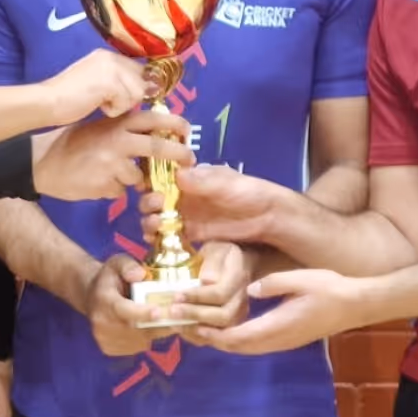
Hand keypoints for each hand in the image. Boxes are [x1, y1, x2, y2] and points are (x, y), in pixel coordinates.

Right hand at [34, 108, 193, 201]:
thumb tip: (153, 133)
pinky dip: (114, 189)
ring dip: (132, 180)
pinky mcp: (105, 186)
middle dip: (178, 155)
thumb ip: (122, 129)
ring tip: (109, 173)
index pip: (153, 119)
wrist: (41, 162)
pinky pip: (120, 191)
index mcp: (116, 124)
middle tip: (189, 161)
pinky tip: (97, 182)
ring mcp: (111, 165)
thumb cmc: (71, 142)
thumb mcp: (98, 127)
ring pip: (138, 178)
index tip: (187, 131)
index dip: (175, 124)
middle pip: (158, 148)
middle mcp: (117, 142)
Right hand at [44, 50, 155, 122]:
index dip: (136, 86)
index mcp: (107, 55)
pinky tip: (98, 107)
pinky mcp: (110, 82)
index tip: (125, 98)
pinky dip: (114, 110)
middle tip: (108, 102)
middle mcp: (111, 57)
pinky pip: (127, 102)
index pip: (138, 69)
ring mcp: (111, 67)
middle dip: (130, 97)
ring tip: (100, 104)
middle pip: (141, 80)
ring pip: (137, 92)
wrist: (48, 102)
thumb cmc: (68, 98)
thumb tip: (148, 88)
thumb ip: (118, 81)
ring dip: (122, 104)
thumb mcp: (96, 82)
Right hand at [78, 254, 166, 357]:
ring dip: (157, 332)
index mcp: (103, 300)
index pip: (123, 310)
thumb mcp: (117, 263)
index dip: (141, 313)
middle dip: (158, 324)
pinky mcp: (110, 349)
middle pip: (135, 329)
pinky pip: (137, 347)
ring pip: (139, 341)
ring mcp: (104, 339)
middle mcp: (101, 323)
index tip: (159, 311)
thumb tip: (140, 275)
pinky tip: (152, 327)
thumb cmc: (111, 278)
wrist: (93, 296)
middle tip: (179, 317)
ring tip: (170, 321)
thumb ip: (128, 266)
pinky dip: (149, 338)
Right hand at [139, 164, 284, 246]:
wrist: (268, 218)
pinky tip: (156, 241)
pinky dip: (159, 240)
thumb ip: (203, 182)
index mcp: (189, 177)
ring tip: (156, 226)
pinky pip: (169, 237)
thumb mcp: (227, 183)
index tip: (150, 187)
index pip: (161, 176)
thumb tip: (178, 175)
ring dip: (150, 222)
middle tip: (157, 206)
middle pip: (154, 199)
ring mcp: (185, 216)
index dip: (150, 181)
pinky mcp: (190, 235)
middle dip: (149, 203)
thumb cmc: (249, 192)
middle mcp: (182, 195)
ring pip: (157, 218)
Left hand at [172, 240, 251, 342]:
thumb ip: (212, 261)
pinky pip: (216, 338)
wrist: (238, 266)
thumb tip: (206, 280)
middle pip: (224, 316)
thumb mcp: (216, 247)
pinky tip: (181, 329)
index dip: (198, 297)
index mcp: (238, 276)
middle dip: (195, 315)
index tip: (176, 295)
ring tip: (173, 323)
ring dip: (195, 329)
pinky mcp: (232, 326)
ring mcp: (239, 315)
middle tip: (172, 312)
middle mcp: (242, 299)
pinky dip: (197, 337)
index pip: (221, 293)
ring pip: (222, 332)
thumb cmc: (222, 255)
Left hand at [190, 268, 371, 356]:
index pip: (235, 337)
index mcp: (277, 327)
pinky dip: (232, 338)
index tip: (189, 322)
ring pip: (242, 348)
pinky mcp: (284, 339)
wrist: (355, 305)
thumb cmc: (329, 289)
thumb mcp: (300, 279)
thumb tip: (249, 289)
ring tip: (196, 325)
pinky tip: (222, 325)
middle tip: (183, 324)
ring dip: (218, 340)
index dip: (210, 333)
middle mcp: (276, 341)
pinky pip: (251, 344)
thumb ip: (273, 284)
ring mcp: (281, 343)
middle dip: (207, 338)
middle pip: (234, 347)